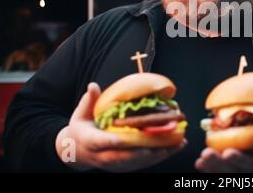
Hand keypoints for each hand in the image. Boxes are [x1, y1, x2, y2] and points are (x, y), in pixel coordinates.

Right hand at [55, 82, 185, 171]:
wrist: (77, 151)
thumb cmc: (81, 128)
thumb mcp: (81, 113)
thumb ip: (89, 101)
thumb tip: (93, 86)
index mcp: (89, 141)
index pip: (99, 142)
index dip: (109, 141)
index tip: (119, 139)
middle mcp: (101, 156)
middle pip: (121, 156)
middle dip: (140, 152)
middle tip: (157, 146)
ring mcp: (114, 164)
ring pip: (136, 162)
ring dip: (157, 155)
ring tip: (175, 145)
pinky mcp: (124, 166)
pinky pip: (143, 163)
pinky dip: (160, 156)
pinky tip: (176, 147)